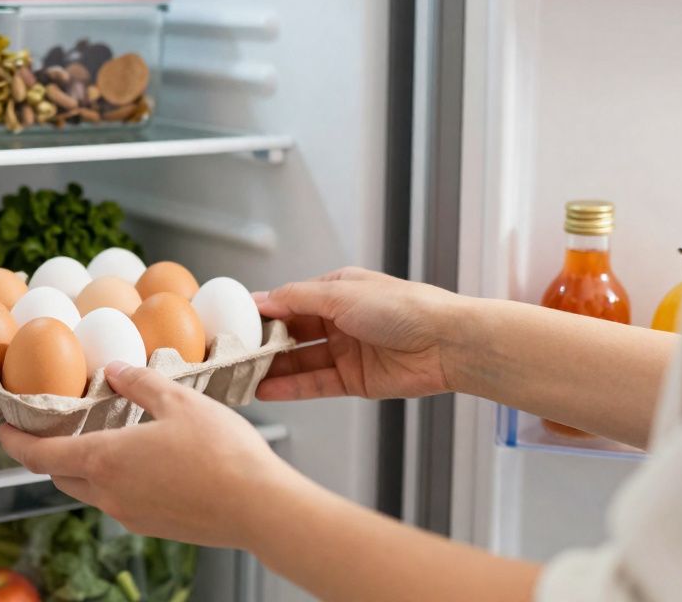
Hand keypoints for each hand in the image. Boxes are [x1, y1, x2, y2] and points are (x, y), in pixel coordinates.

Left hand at [0, 362, 304, 548]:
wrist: (259, 508)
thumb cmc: (222, 453)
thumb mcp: (179, 401)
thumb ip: (139, 383)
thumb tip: (115, 371)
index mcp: (104, 460)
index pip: (40, 456)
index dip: (16, 443)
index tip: (3, 429)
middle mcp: (109, 494)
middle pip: (60, 475)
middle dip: (48, 453)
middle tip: (50, 427)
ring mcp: (131, 515)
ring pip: (90, 490)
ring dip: (83, 466)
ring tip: (99, 438)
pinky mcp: (154, 526)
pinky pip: (119, 501)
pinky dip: (113, 480)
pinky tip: (141, 461)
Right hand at [254, 267, 462, 401]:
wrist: (448, 343)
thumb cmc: (404, 308)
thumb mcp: (342, 293)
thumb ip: (298, 298)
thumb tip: (262, 299)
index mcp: (336, 290)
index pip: (289, 301)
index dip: (262, 312)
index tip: (235, 323)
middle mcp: (339, 320)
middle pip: (291, 333)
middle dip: (262, 344)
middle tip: (234, 354)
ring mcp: (346, 351)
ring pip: (299, 361)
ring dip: (272, 369)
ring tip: (242, 377)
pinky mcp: (354, 380)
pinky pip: (314, 384)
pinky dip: (290, 388)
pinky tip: (266, 390)